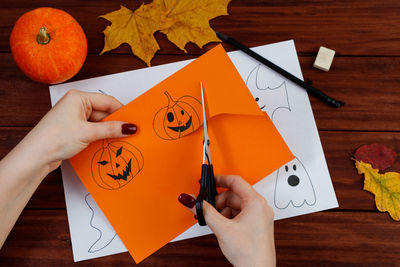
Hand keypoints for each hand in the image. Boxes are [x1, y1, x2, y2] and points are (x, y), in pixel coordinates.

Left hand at [22, 89, 136, 170]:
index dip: (122, 112)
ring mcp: (74, 118)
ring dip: (108, 132)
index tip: (134, 123)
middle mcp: (76, 105)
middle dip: (116, 123)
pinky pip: (93, 131)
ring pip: (99, 123)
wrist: (35, 156)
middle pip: (104, 112)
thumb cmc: (55, 138)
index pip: (107, 101)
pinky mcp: (73, 130)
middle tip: (130, 134)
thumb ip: (112, 129)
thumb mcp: (88, 132)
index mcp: (78, 97)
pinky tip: (108, 144)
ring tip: (121, 140)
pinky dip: (101, 137)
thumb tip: (130, 127)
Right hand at [178, 175, 275, 266]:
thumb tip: (192, 200)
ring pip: (235, 205)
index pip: (236, 181)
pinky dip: (228, 218)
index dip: (220, 179)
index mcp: (256, 202)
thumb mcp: (222, 228)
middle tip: (206, 208)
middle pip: (233, 195)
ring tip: (214, 221)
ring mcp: (259, 217)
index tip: (208, 181)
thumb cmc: (249, 252)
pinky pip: (240, 214)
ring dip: (222, 211)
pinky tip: (221, 226)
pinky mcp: (256, 225)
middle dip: (218, 202)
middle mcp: (260, 207)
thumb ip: (205, 211)